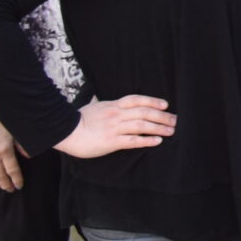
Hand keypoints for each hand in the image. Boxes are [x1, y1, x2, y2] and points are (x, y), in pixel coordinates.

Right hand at [56, 95, 175, 158]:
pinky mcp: (111, 142)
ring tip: (171, 131)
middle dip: (162, 116)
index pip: (137, 100)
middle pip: (144, 112)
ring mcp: (114, 128)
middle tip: (175, 120)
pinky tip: (157, 141)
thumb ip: (104, 104)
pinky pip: (132, 141)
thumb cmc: (77, 120)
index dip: (153, 101)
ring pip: (142, 126)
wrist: (64, 131)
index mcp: (113, 105)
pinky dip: (147, 140)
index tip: (165, 104)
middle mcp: (116, 114)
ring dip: (159, 128)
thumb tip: (104, 98)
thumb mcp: (93, 106)